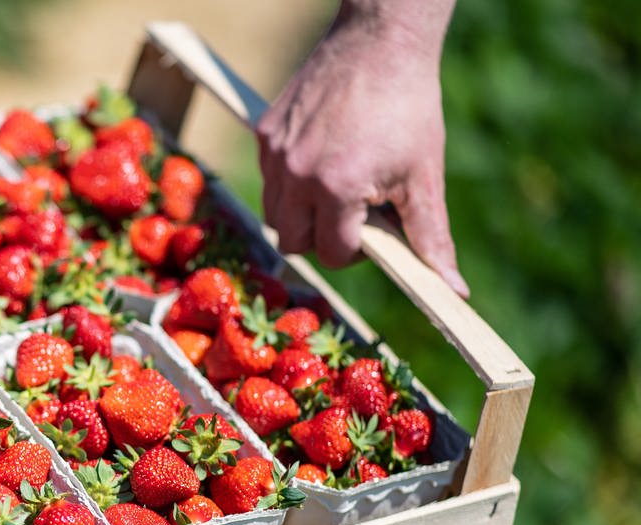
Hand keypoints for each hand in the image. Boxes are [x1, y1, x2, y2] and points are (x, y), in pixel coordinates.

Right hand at [257, 9, 467, 296]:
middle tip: (353, 214)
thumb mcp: (425, 175)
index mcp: (337, 188)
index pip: (333, 252)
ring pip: (274, 215)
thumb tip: (452, 290)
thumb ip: (430, 236)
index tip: (376, 228)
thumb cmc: (409, 107)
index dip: (358, 250)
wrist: (381, 42)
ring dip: (301, 215)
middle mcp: (297, 174)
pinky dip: (291, 182)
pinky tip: (322, 159)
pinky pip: (270, 179)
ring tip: (336, 190)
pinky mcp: (265, 133)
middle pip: (292, 242)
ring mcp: (276, 153)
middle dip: (322, 238)